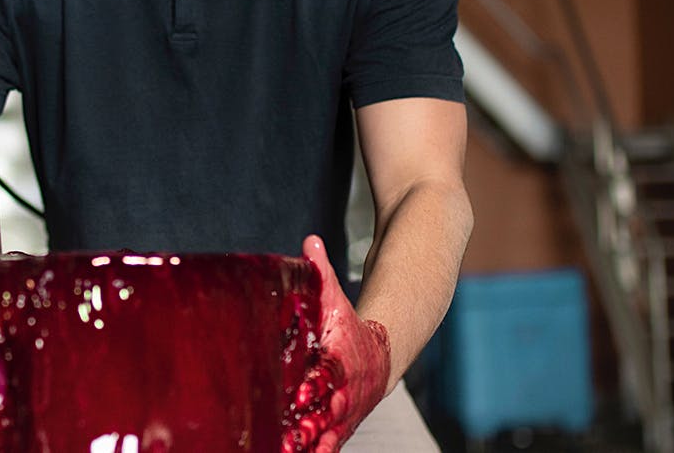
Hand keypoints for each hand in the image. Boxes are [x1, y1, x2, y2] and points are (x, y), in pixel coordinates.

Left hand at [283, 235, 391, 452]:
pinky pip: (323, 447)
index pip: (328, 373)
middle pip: (327, 411)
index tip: (301, 394)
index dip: (315, 384)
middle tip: (292, 435)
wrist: (381, 355)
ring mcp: (342, 414)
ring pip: (325, 435)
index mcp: (340, 361)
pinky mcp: (336, 429)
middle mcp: (343, 392)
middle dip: (311, 424)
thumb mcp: (334, 298)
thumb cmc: (351, 327)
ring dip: (309, 445)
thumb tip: (310, 240)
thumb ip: (321, 270)